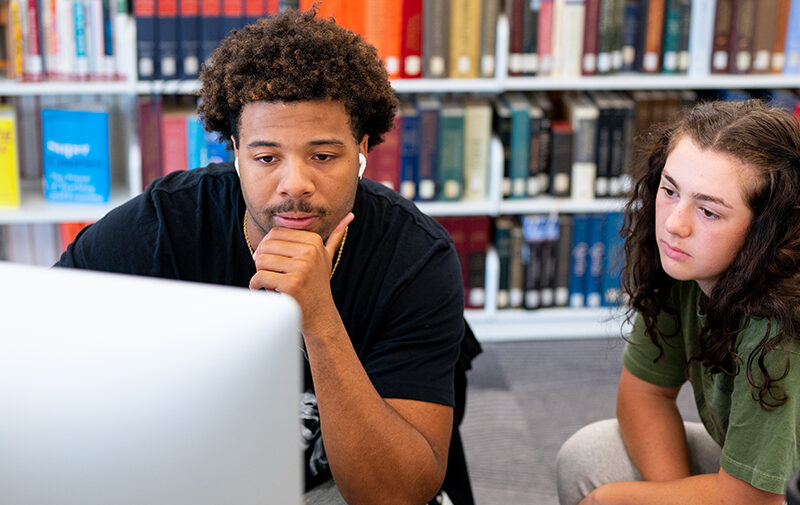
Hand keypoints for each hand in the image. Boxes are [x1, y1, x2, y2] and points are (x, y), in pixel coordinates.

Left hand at [249, 212, 353, 334]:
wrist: (321, 315)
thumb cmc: (318, 284)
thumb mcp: (327, 258)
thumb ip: (335, 236)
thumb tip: (349, 216)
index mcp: (314, 241)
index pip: (275, 233)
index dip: (268, 247)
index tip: (273, 261)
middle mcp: (309, 252)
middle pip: (266, 245)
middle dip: (262, 261)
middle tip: (271, 273)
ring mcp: (301, 268)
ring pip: (260, 261)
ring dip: (260, 274)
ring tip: (272, 283)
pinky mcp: (291, 284)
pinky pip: (259, 277)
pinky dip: (256, 285)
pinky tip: (266, 290)